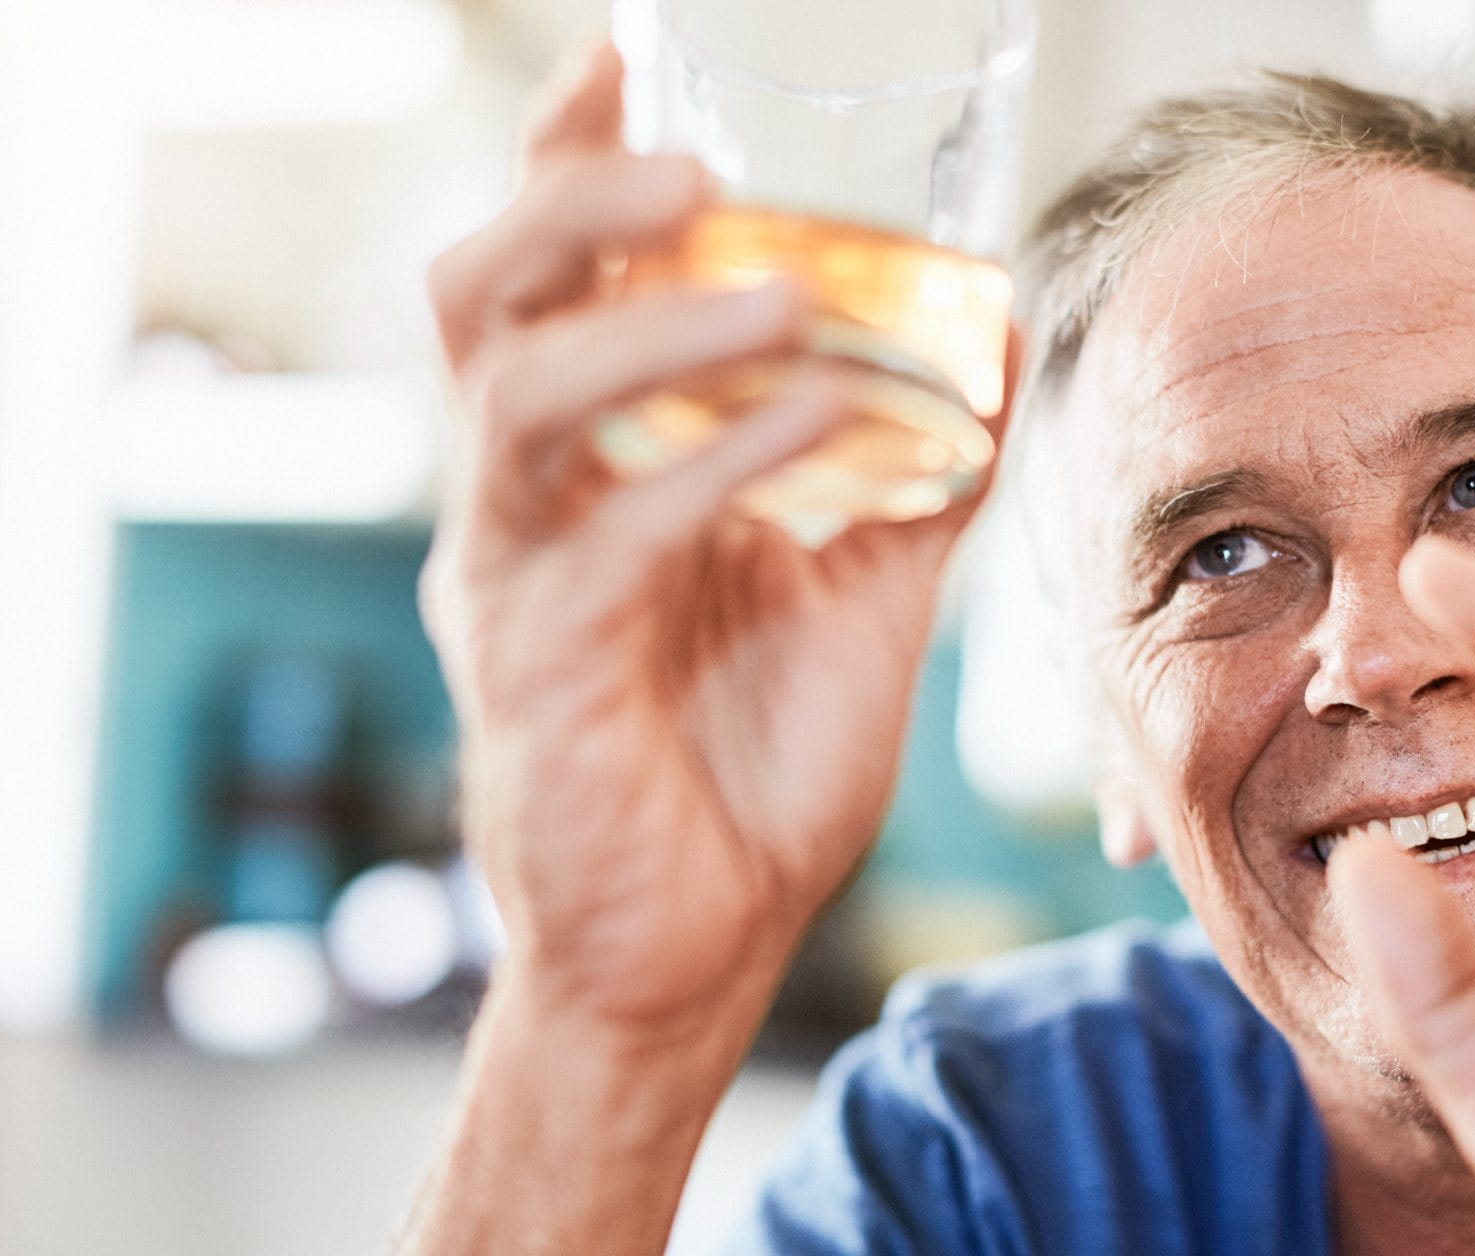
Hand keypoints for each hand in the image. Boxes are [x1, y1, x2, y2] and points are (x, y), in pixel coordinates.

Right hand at [421, 44, 1004, 1032]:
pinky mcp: (541, 669)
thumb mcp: (857, 590)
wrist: (700, 947)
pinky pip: (614, 531)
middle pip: (479, 300)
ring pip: (515, 396)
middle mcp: (523, 506)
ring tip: (779, 284)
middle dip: (570, 204)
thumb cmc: (753, 766)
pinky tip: (820, 419)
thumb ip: (909, 469)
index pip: (546, 283)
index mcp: (584, 470)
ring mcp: (515, 583)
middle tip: (682, 158)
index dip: (566, 164)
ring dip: (649, 322)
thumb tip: (996, 344)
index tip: (622, 64)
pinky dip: (721, 458)